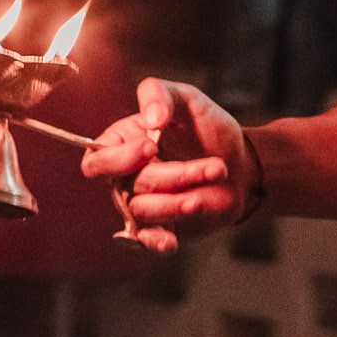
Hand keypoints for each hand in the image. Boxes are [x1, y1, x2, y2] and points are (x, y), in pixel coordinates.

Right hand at [80, 77, 261, 254]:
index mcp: (121, 144)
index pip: (96, 160)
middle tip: (216, 166)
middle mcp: (125, 178)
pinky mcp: (162, 227)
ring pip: (144, 211)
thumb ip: (160, 94)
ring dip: (181, 201)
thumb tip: (151, 117)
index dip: (119, 158)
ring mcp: (143, 204)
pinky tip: (171, 241)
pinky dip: (157, 242)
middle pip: (128, 186)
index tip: (152, 146)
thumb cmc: (207, 129)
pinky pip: (149, 240)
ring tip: (216, 182)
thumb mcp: (187, 98)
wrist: (240, 163)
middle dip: (174, 176)